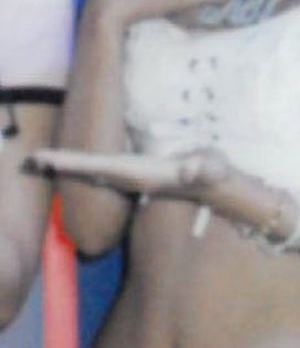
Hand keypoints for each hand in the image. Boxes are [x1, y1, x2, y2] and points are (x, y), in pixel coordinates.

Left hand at [25, 147, 230, 201]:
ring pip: (95, 173)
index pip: (100, 167)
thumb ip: (202, 168)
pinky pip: (105, 170)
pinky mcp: (139, 174)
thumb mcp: (212, 168)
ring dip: (72, 166)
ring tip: (44, 160)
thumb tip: (188, 169)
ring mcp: (134, 178)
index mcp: (141, 174)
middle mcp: (132, 179)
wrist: (217, 189)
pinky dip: (87, 166)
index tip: (46, 159)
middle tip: (33, 159)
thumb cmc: (214, 175)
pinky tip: (76, 163)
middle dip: (63, 165)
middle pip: (90, 172)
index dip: (74, 162)